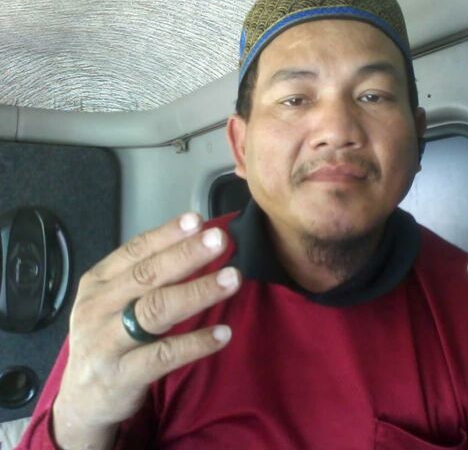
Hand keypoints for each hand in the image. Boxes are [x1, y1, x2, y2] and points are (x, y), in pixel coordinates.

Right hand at [53, 213, 239, 449]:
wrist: (81, 400)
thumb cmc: (107, 339)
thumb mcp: (112, 303)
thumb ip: (144, 277)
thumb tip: (195, 242)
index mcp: (97, 284)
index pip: (134, 251)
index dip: (166, 235)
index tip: (197, 221)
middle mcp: (98, 308)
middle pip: (147, 276)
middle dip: (186, 255)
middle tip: (220, 240)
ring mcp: (107, 343)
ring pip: (156, 311)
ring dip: (198, 292)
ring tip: (232, 279)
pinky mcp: (122, 376)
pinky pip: (164, 355)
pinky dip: (195, 343)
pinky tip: (223, 333)